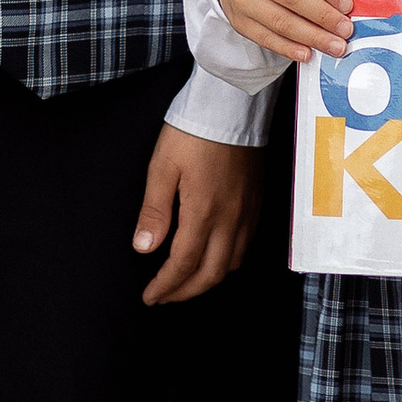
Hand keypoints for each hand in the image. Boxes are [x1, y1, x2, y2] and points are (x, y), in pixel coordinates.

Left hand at [132, 124, 262, 303]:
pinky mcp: (257, 202)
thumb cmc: (194, 132)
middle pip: (210, 274)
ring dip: (208, 280)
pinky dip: (228, 262)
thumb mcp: (162, 167)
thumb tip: (144, 248)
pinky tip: (215, 257)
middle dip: (185, 292)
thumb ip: (154, 211)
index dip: (165, 286)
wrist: (232, 105)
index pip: (183, 265)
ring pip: (232, 264)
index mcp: (204, 212)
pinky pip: (246, 245)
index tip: (150, 296)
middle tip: (165, 297)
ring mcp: (247, 212)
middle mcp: (230, 219)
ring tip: (187, 282)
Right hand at [216, 0, 352, 66]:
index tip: (347, 6)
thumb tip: (343, 5)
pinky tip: (307, 53)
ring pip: (281, 21)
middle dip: (324, 16)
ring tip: (334, 46)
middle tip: (345, 30)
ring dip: (313, 37)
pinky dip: (290, 48)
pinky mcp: (240, 22)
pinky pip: (267, 38)